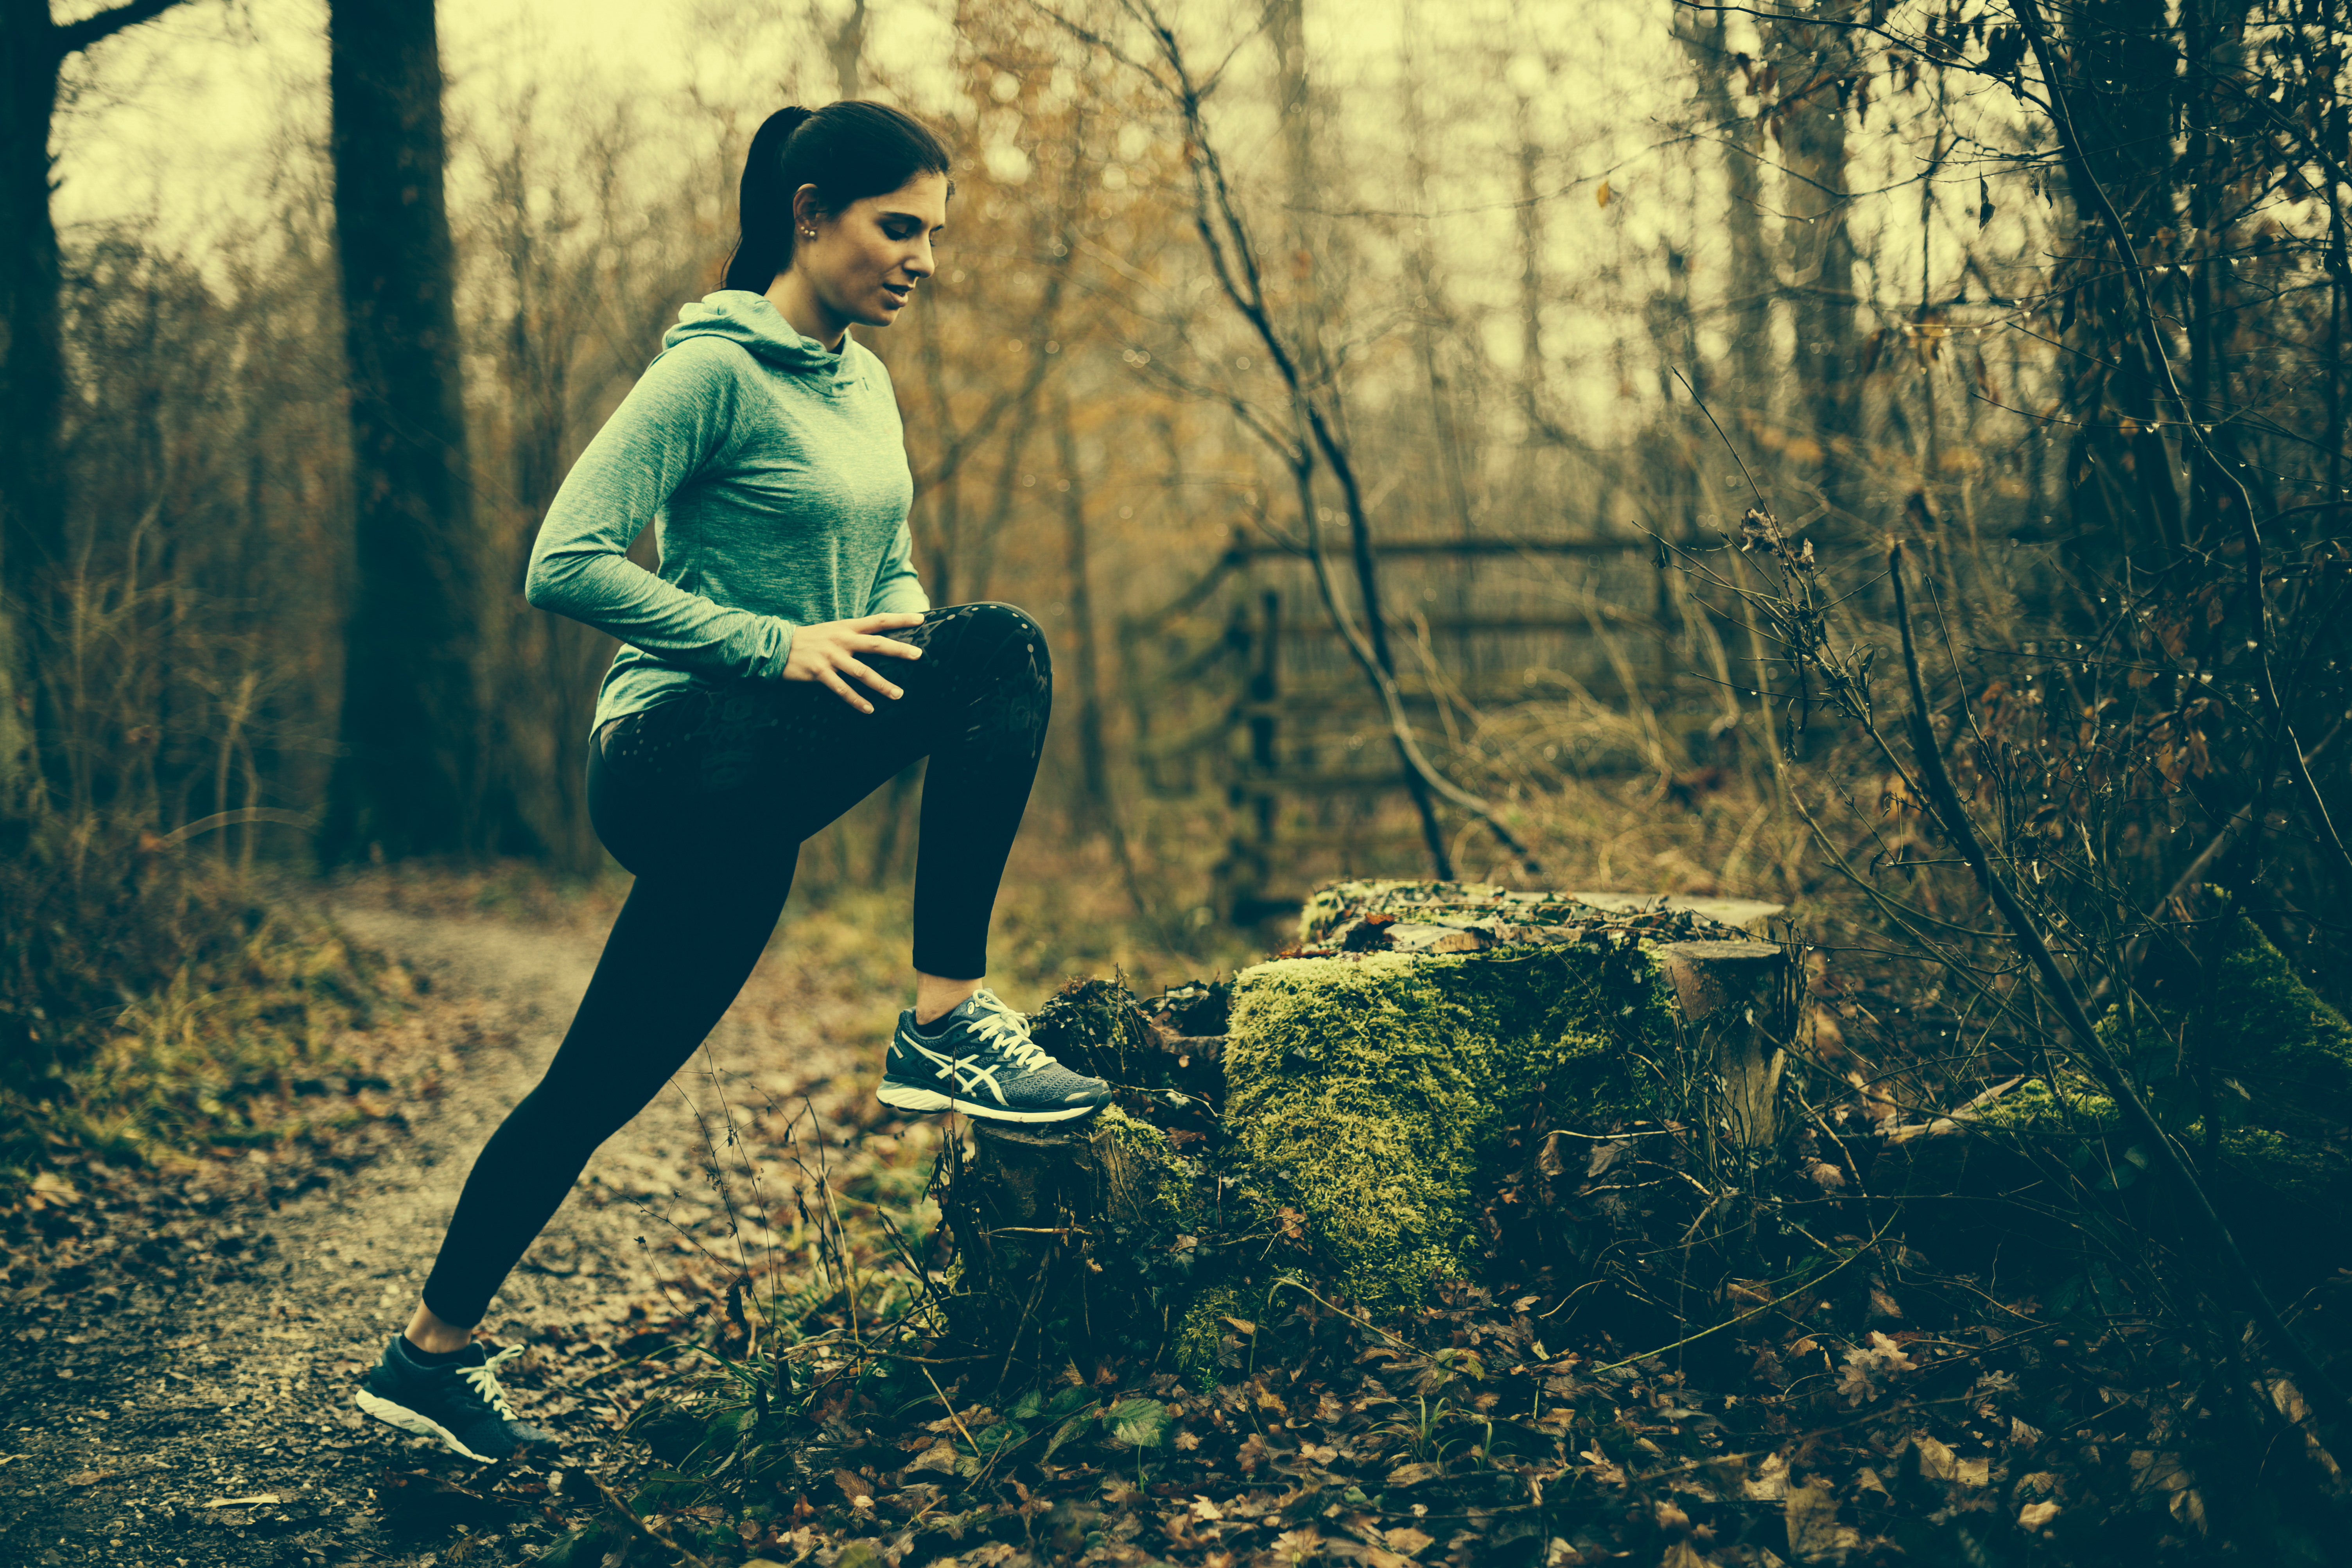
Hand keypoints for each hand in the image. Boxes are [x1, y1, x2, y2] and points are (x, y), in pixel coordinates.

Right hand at [780, 612, 925, 712]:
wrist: (777, 645)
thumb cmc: (811, 639)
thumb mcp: (833, 630)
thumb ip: (854, 634)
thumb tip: (878, 641)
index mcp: (847, 627)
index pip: (878, 620)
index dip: (899, 618)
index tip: (920, 619)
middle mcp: (841, 640)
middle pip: (875, 644)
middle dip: (898, 649)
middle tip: (918, 655)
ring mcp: (830, 656)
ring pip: (861, 672)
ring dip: (881, 684)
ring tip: (898, 694)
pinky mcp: (819, 672)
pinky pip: (842, 689)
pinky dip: (856, 701)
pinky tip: (869, 709)